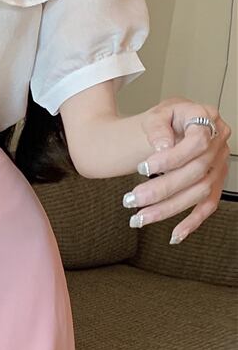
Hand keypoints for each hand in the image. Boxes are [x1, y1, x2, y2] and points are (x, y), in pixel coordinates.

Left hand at [122, 97, 231, 243]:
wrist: (167, 128)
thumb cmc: (164, 121)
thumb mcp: (157, 113)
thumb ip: (157, 126)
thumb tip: (162, 146)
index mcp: (207, 120)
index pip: (197, 142)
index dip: (171, 158)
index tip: (142, 167)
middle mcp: (218, 144)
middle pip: (195, 172)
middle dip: (161, 189)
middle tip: (132, 198)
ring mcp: (218, 166)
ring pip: (198, 193)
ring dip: (168, 209)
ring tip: (138, 218)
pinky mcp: (213, 184)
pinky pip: (208, 207)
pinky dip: (192, 223)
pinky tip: (175, 235)